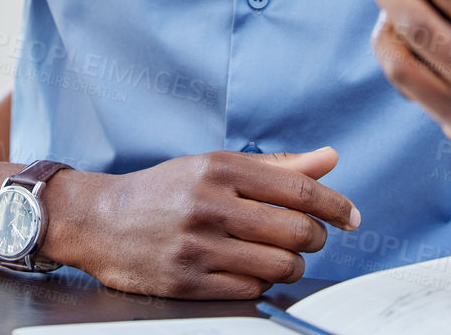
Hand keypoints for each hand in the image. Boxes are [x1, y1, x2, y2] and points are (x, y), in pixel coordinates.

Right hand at [43, 147, 360, 298]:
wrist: (99, 221)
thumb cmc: (165, 191)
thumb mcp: (215, 166)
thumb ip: (276, 166)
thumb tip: (329, 159)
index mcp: (218, 169)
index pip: (298, 189)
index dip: (335, 205)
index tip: (351, 216)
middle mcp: (208, 205)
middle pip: (296, 230)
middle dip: (315, 237)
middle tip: (308, 236)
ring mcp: (197, 246)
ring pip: (280, 266)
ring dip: (292, 264)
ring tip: (281, 256)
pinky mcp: (188, 282)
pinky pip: (252, 291)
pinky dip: (262, 284)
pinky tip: (250, 271)